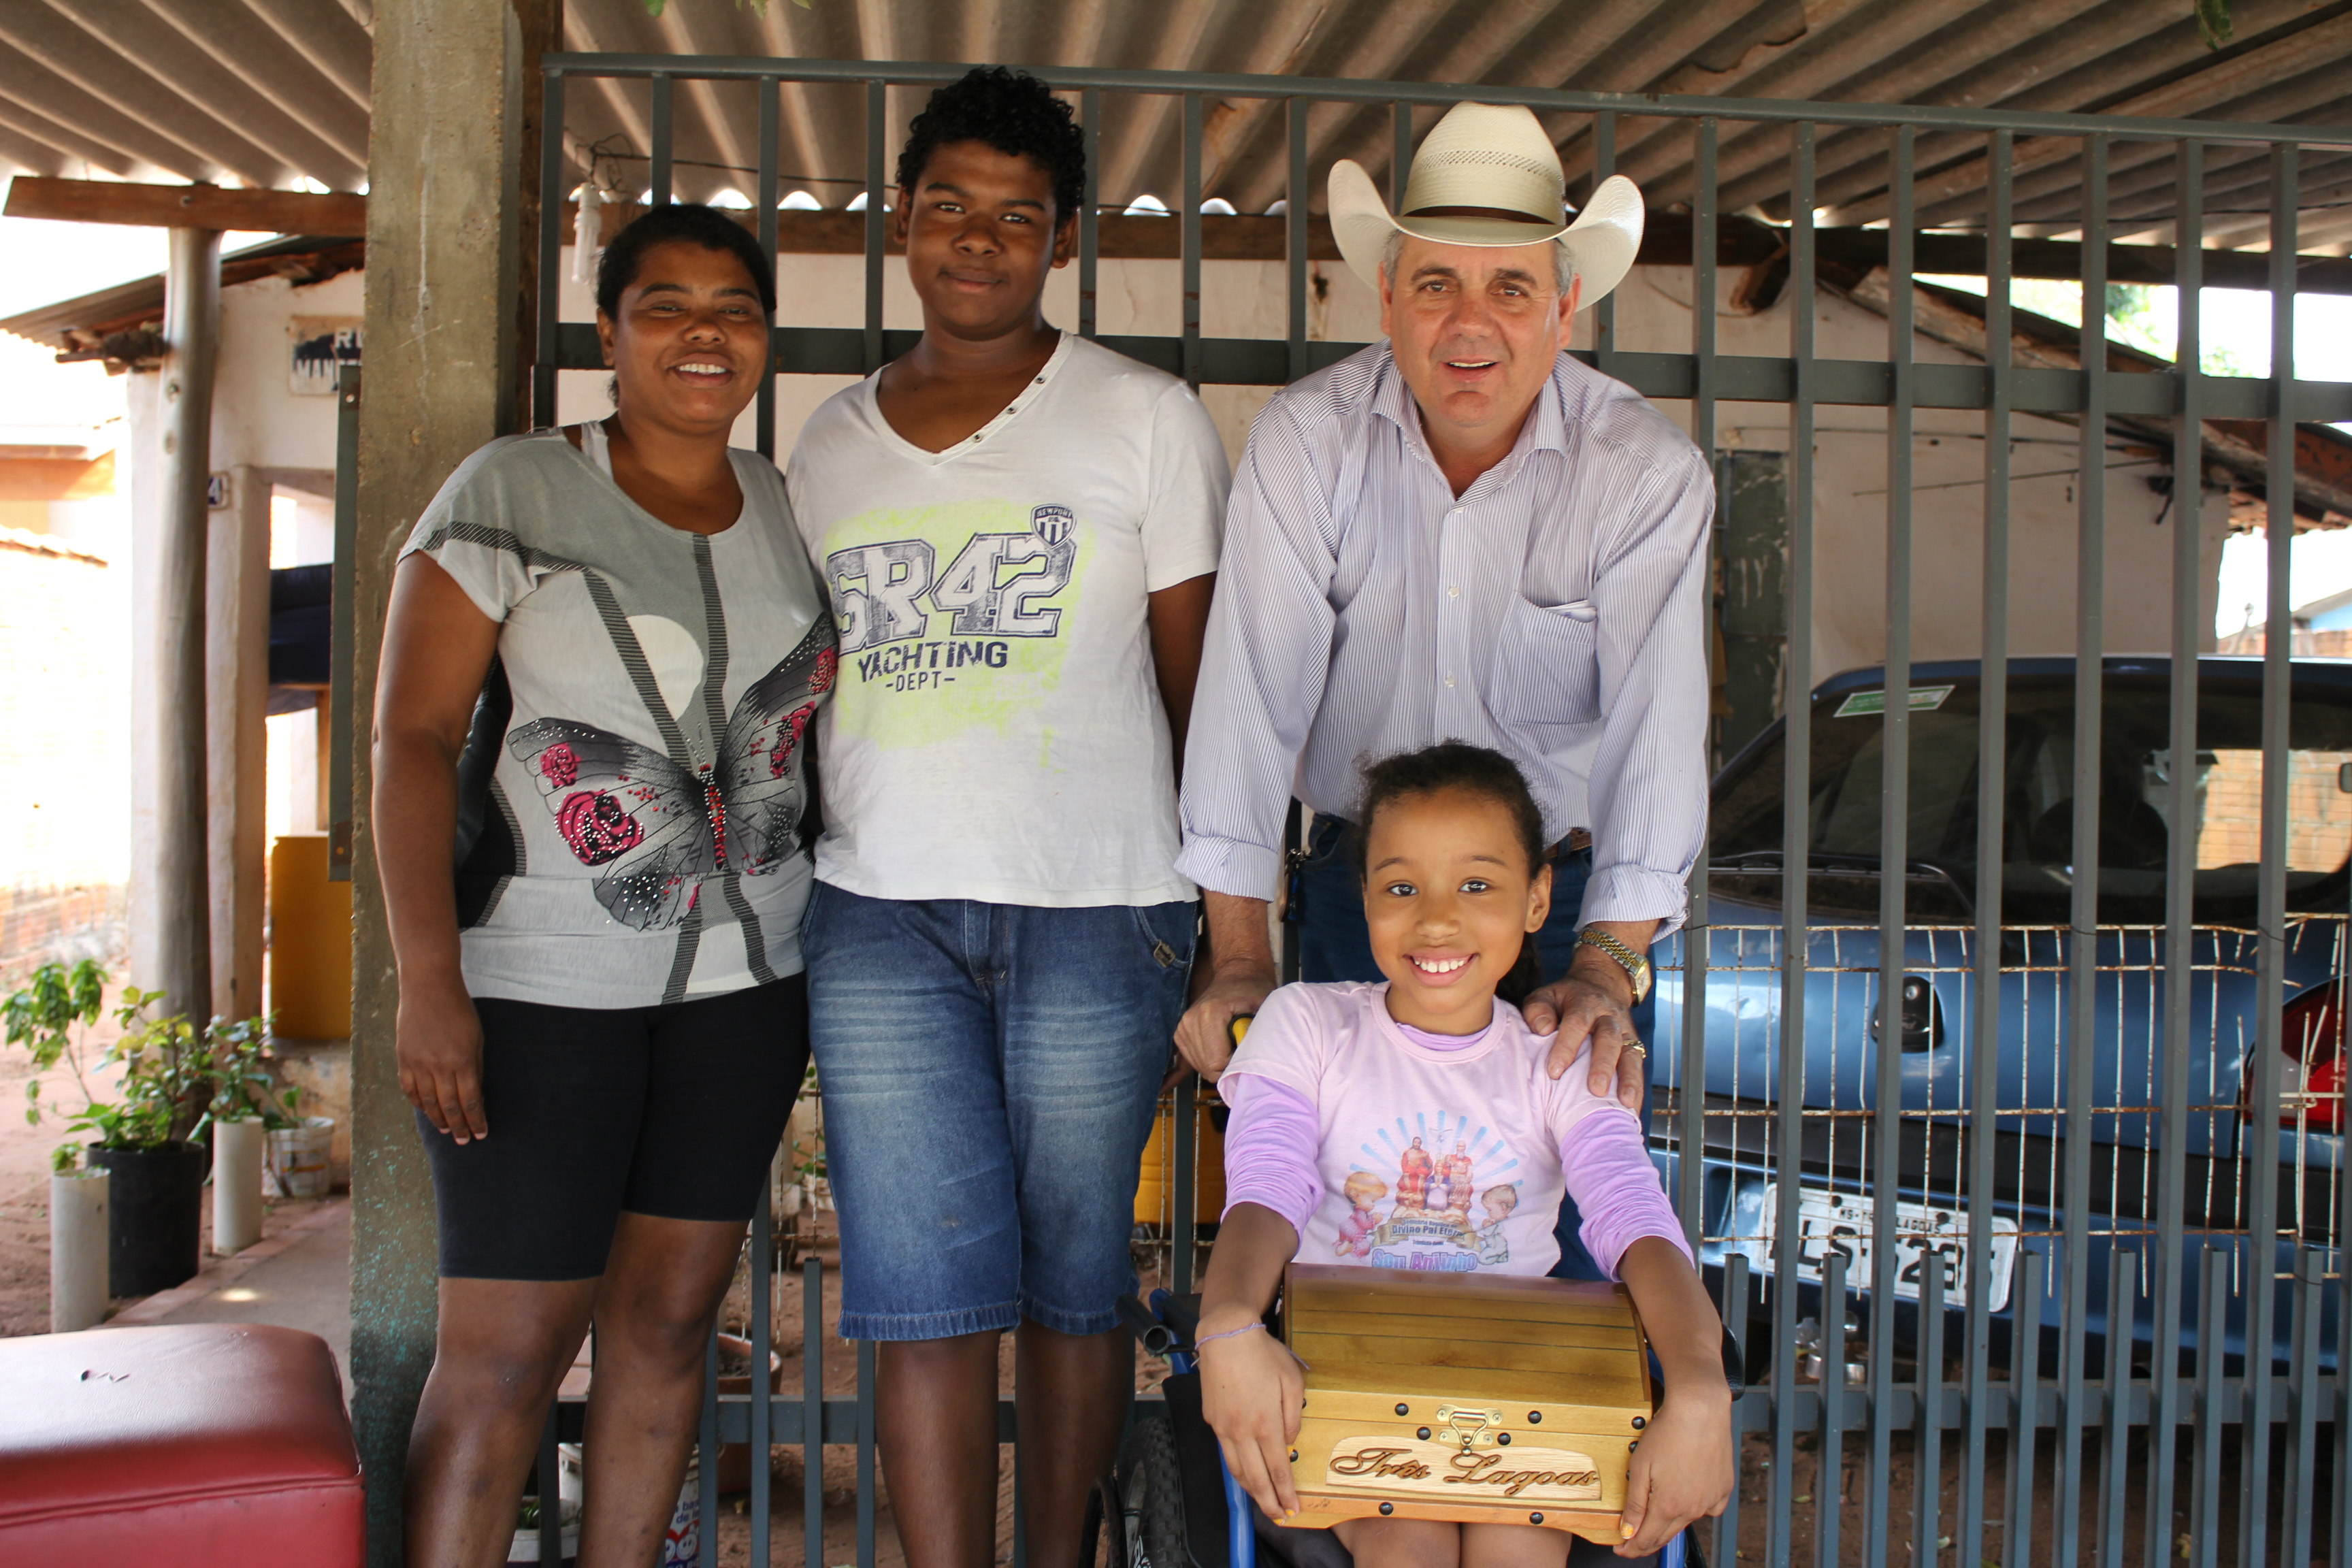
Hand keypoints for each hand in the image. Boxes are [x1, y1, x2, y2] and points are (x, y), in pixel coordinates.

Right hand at [396, 974, 487, 1142]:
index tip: (481, 1133)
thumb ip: (475, 1067)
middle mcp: (439, 1066)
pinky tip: (427, 1112)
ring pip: (428, 1102)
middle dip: (460, 1127)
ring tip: (448, 1131)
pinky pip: (410, 1090)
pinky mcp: (403, 1059)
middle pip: (450, 1106)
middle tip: (465, 1141)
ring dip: (439, 1120)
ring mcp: (418, 1064)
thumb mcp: (477, 1038)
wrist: (429, 988)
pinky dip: (418, 1104)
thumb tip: (474, 1094)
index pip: (470, 1101)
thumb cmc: (459, 1010)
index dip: (476, 1120)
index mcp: (462, 1060)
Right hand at [1175, 961, 1275, 1080]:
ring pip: (1201, 1066)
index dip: (1236, 1065)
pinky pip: (1194, 1060)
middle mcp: (1191, 1020)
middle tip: (1241, 1046)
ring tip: (1231, 1043)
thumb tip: (1253, 1065)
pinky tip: (1220, 1046)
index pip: (1217, 1063)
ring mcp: (1183, 1026)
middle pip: (1207, 1067)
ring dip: (1218, 1062)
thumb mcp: (1265, 1010)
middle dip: (1227, 1065)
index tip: (1246, 1051)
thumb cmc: (1253, 990)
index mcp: (1210, 1013)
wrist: (1237, 973)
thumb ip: (1259, 1037)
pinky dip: (1209, 1059)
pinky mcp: (1181, 1032)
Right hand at [1197, 1320, 1305, 1521]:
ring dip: (1250, 1490)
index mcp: (1266, 1423)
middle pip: (1255, 1478)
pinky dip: (1236, 1470)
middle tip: (1278, 1517)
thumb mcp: (1293, 1382)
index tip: (1293, 1508)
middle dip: (1268, 1502)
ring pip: (1236, 1470)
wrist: (1226, 1335)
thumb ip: (1294, 1417)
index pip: (1278, 1469)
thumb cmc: (1263, 1355)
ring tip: (1262, 1502)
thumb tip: (1289, 1442)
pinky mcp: (1212, 1420)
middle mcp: (1243, 1431)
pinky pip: (1225, 1452)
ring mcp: (1224, 1427)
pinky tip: (1243, 1474)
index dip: (1286, 1493)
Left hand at [1524, 954, 1645, 1108]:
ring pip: (1630, 1053)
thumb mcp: (1546, 996)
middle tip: (1595, 1089)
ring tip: (1625, 1103)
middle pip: (1609, 1039)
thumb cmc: (1565, 1000)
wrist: (1601, 985)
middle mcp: (1608, 1016)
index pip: (1577, 1022)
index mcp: (1584, 1002)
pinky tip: (1632, 1109)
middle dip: (1603, 1065)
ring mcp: (1626, 1031)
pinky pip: (1638, 1067)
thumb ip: (1538, 1010)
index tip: (1555, 1071)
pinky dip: (1637, 1088)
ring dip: (1629, 1079)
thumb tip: (1542, 1029)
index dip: (1567, 1046)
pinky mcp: (1635, 1045)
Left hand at [1615, 1386, 1732, 1555]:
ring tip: (1654, 1520)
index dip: (1632, 1547)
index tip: (1621, 1549)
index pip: (1647, 1539)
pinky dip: (1695, 1509)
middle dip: (1646, 1542)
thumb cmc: (1668, 1432)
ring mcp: (1711, 1500)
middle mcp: (1693, 1508)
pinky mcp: (1723, 1488)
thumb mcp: (1639, 1468)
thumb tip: (1628, 1531)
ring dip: (1669, 1525)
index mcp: (1669, 1505)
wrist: (1700, 1410)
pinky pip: (1708, 1509)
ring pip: (1686, 1522)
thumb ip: (1635, 1504)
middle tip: (1632, 1542)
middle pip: (1666, 1535)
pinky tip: (1686, 1500)